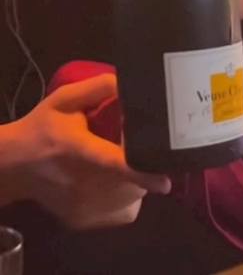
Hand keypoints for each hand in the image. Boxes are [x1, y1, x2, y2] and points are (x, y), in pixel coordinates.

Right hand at [3, 74, 170, 229]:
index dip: (140, 173)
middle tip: (131, 149)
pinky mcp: (84, 221)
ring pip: (132, 198)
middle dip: (143, 165)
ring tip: (118, 165)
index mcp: (80, 150)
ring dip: (135, 182)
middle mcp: (83, 184)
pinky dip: (125, 199)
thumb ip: (98, 88)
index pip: (113, 164)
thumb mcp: (64, 100)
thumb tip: (129, 84)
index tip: (165, 182)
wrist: (11, 166)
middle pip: (133, 182)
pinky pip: (123, 212)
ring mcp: (83, 207)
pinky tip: (112, 184)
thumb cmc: (42, 130)